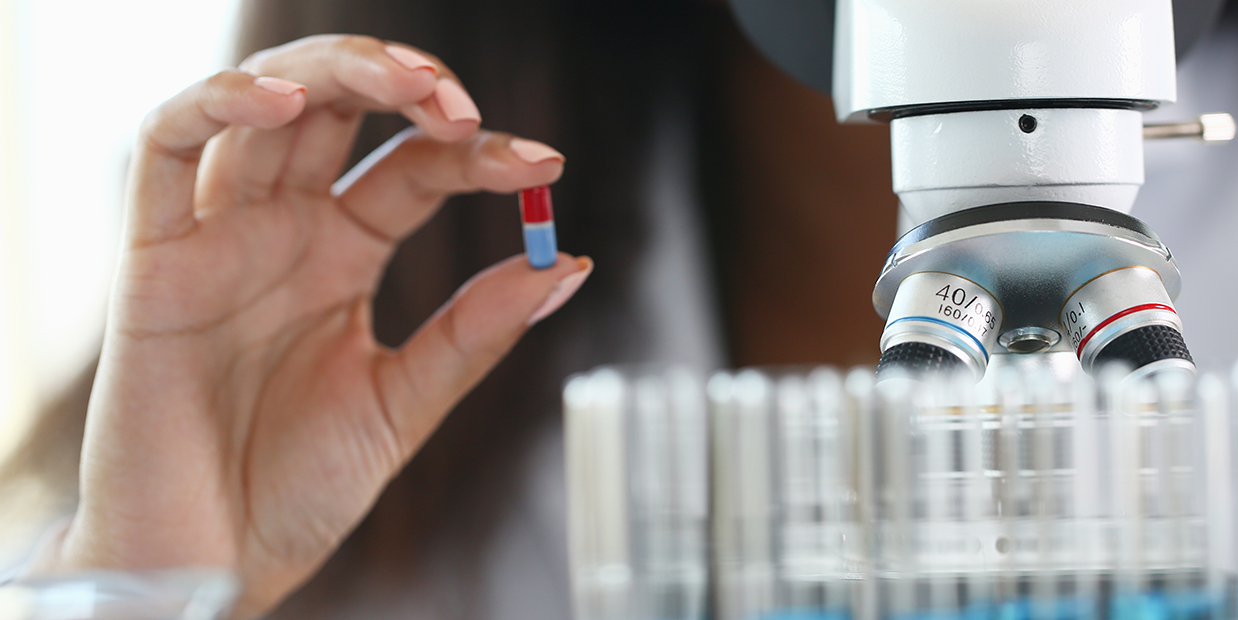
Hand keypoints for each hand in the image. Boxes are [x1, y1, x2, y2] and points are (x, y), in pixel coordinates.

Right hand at [34, 35, 591, 616]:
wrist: (211, 565)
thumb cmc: (295, 491)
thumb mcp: (405, 403)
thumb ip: (477, 332)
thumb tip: (570, 264)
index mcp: (346, 255)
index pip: (416, 166)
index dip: (478, 152)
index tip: (544, 162)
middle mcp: (284, 230)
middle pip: (338, 109)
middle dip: (403, 83)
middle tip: (463, 105)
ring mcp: (219, 237)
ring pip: (261, 105)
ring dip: (331, 70)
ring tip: (403, 83)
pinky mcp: (153, 260)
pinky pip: (165, 149)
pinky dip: (219, 105)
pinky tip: (283, 100)